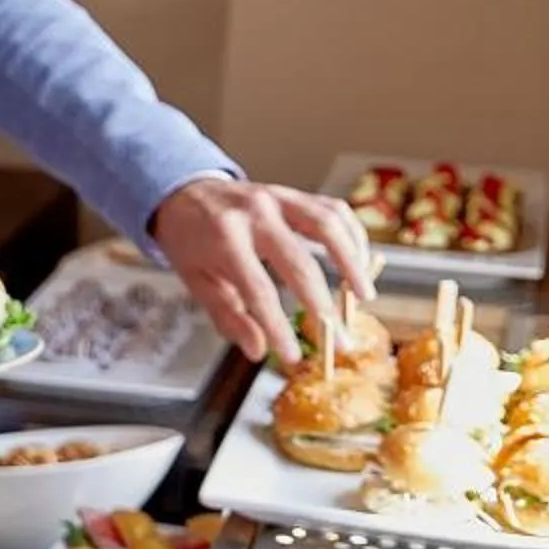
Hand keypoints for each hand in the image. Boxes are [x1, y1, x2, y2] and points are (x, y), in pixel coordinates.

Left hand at [151, 177, 375, 366]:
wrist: (185, 191)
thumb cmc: (190, 241)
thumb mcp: (196, 280)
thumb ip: (228, 315)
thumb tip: (258, 350)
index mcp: (224, 238)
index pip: (259, 290)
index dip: (279, 327)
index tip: (294, 357)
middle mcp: (255, 213)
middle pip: (300, 263)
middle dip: (324, 307)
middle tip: (340, 342)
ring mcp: (279, 197)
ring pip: (327, 226)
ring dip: (352, 263)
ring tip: (362, 297)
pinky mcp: (295, 193)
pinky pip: (333, 209)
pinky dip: (353, 236)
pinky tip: (360, 263)